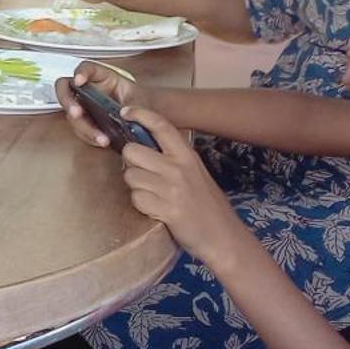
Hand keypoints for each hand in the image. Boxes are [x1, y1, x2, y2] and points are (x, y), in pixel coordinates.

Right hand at [56, 61, 152, 146]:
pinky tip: (102, 140)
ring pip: (71, 114)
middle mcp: (89, 90)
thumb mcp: (141, 100)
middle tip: (76, 112)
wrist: (144, 122)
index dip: (81, 72)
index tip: (80, 80)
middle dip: (68, 101)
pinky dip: (90, 136)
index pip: (87, 68)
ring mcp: (84, 107)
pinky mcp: (85, 123)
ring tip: (100, 137)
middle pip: (66, 89)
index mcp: (103, 77)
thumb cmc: (141, 104)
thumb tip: (126, 112)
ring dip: (83, 126)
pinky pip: (81, 130)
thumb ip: (134, 105)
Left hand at [116, 111, 246, 268]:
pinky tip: (155, 209)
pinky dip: (141, 205)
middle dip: (130, 163)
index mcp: (187, 156)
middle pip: (132, 151)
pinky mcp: (165, 209)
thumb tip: (143, 146)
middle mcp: (178, 168)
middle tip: (141, 173)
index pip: (161, 126)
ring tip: (152, 195)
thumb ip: (173, 159)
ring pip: (130, 176)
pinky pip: (137, 199)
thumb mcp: (195, 173)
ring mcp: (171, 189)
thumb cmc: (207, 205)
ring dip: (135, 187)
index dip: (140, 114)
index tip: (125, 112)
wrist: (224, 237)